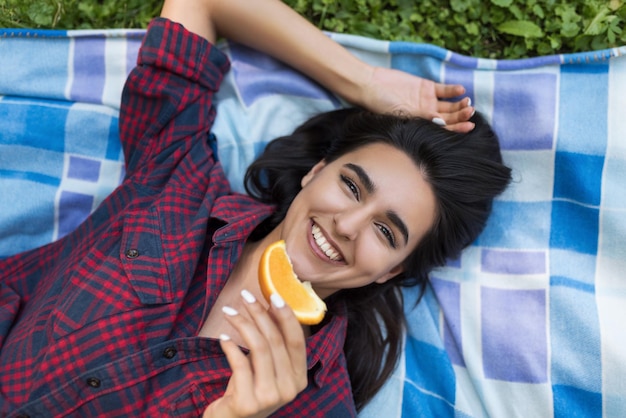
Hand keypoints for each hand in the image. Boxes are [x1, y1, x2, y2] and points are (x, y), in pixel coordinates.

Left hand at [203, 291, 307, 417]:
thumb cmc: (248, 388)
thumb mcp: (266, 367)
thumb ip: (273, 344)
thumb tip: (271, 304)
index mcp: (299, 377)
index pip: (297, 340)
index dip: (286, 315)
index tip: (273, 295)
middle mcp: (289, 388)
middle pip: (276, 340)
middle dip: (259, 313)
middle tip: (245, 296)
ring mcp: (270, 397)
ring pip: (259, 348)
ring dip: (243, 324)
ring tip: (229, 311)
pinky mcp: (248, 403)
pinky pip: (240, 364)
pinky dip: (230, 347)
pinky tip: (222, 338)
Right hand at [358, 66, 474, 132]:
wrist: (372, 85)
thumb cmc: (381, 104)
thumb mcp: (401, 114)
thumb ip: (422, 116)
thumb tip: (441, 122)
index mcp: (420, 124)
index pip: (443, 129)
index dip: (457, 128)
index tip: (469, 126)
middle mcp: (426, 114)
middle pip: (449, 117)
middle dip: (461, 116)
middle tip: (470, 112)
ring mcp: (427, 101)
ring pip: (449, 105)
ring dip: (460, 104)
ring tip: (468, 102)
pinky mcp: (426, 86)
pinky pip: (444, 90)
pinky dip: (453, 90)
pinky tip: (461, 90)